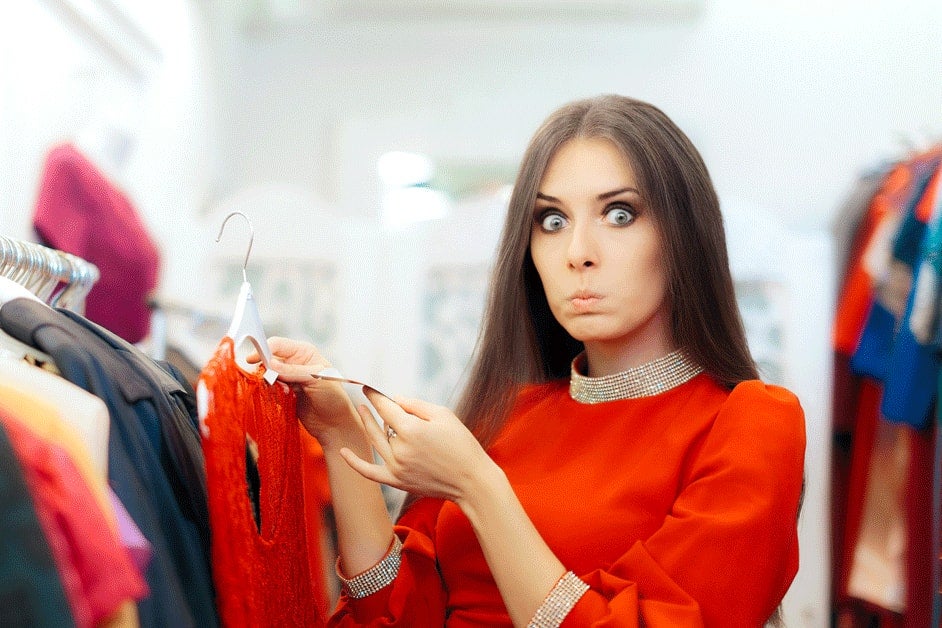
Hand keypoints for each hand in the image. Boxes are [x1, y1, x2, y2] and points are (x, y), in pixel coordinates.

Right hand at [259, 336, 358, 441]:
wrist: (334, 424)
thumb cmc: (334, 398)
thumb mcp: (316, 379)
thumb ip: (292, 371)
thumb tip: (270, 364)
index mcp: (304, 352)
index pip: (278, 345)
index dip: (264, 350)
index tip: (252, 360)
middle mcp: (294, 362)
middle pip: (268, 359)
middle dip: (267, 371)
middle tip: (275, 382)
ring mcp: (288, 378)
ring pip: (267, 376)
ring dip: (271, 385)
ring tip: (288, 394)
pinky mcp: (283, 393)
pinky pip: (268, 390)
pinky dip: (272, 395)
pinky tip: (286, 400)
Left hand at [340, 390, 498, 503]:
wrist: (472, 481)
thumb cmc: (462, 445)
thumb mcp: (443, 415)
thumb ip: (416, 405)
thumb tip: (395, 399)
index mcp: (411, 429)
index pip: (386, 407)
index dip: (376, 396)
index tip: (368, 387)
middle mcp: (400, 449)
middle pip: (379, 424)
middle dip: (372, 408)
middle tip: (365, 397)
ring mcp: (396, 467)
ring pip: (377, 442)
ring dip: (369, 426)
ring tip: (362, 412)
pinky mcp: (397, 482)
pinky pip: (370, 472)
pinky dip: (355, 463)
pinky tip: (343, 452)